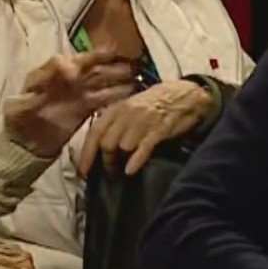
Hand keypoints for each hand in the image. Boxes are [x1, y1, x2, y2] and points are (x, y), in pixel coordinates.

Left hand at [3, 48, 137, 157]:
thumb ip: (30, 98)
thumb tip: (39, 91)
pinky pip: (103, 97)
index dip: (75, 63)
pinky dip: (116, 94)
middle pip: (87, 67)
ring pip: (99, 80)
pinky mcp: (85, 108)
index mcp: (45, 75)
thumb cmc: (18, 123)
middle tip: (126, 62)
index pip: (62, 63)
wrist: (26, 145)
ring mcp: (76, 93)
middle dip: (105, 63)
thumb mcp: (18, 109)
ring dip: (116, 76)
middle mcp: (64, 80)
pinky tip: (130, 92)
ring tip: (135, 73)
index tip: (83, 69)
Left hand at [77, 78, 213, 176]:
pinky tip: (130, 171)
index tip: (83, 171)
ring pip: (122, 147)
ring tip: (120, 173)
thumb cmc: (153, 103)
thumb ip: (114, 123)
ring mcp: (142, 122)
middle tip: (109, 174)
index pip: (94, 133)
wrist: (184, 94)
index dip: (86, 154)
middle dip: (105, 162)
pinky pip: (142, 148)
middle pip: (106, 143)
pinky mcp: (159, 130)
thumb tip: (100, 145)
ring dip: (119, 163)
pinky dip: (135, 161)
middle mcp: (125, 114)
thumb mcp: (129, 108)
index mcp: (115, 109)